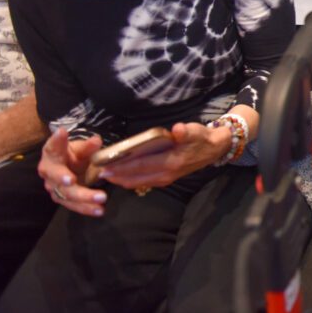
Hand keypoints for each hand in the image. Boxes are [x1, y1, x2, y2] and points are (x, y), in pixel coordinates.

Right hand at [38, 128, 107, 216]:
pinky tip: (99, 210)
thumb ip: (88, 146)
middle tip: (72, 180)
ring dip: (83, 198)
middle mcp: (49, 171)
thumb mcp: (82, 148)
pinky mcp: (62, 199)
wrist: (72, 168)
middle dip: (63, 179)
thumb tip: (97, 140)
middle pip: (56, 177)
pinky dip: (86, 208)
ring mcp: (54, 187)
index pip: (52, 146)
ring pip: (66, 194)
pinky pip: (74, 205)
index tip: (61, 133)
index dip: (56, 141)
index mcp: (52, 153)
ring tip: (101, 198)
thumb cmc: (75, 155)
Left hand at [98, 122, 230, 189]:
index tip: (104, 165)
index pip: (140, 165)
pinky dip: (130, 181)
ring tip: (105, 175)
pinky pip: (143, 182)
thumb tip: (177, 129)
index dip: (121, 166)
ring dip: (121, 180)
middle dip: (116, 176)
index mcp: (171, 162)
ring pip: (137, 183)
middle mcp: (166, 174)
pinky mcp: (165, 179)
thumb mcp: (195, 131)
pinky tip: (120, 177)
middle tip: (96, 172)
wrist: (214, 149)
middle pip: (135, 178)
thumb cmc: (201, 138)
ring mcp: (165, 179)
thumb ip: (185, 132)